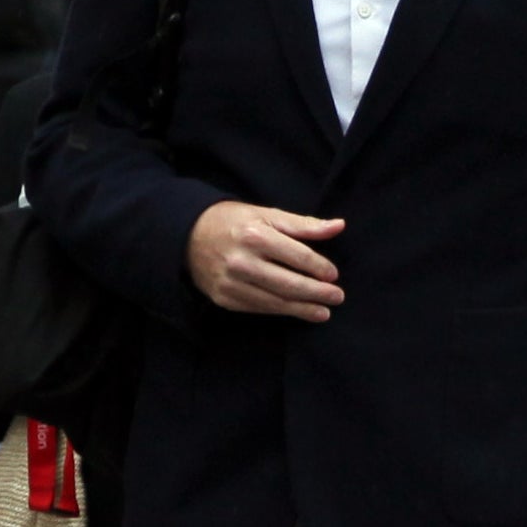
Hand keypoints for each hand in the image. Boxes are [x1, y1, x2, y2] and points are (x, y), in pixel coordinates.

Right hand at [187, 201, 344, 320]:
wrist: (188, 236)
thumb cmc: (234, 222)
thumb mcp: (267, 215)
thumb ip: (303, 224)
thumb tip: (338, 226)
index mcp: (256, 235)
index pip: (297, 256)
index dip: (319, 268)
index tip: (334, 275)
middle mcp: (242, 261)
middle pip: (289, 284)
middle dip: (317, 293)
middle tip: (337, 297)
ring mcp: (232, 283)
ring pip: (275, 302)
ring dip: (303, 309)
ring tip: (324, 312)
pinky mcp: (224, 299)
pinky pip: (259, 308)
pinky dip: (281, 311)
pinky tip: (297, 311)